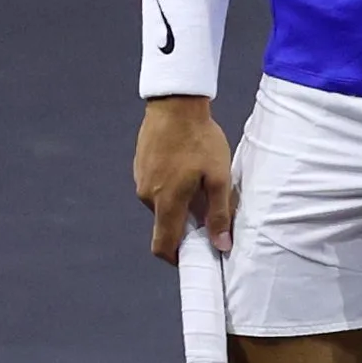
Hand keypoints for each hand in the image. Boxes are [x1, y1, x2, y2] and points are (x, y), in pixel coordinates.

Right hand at [134, 96, 236, 262]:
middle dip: (184, 226)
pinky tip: (186, 168)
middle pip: (164, 224)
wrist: (175, 104)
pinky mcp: (140, 166)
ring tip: (200, 183)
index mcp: (167, 202)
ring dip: (178, 203)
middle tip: (207, 212)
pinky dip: (171, 187)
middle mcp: (148, 195)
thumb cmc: (200, 139)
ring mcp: (141, 179)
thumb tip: (221, 246)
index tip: (193, 257)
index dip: (176, 258)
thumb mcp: (218, 177)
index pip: (163, 245)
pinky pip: (156, 186)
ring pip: (161, 204)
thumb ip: (219, 214)